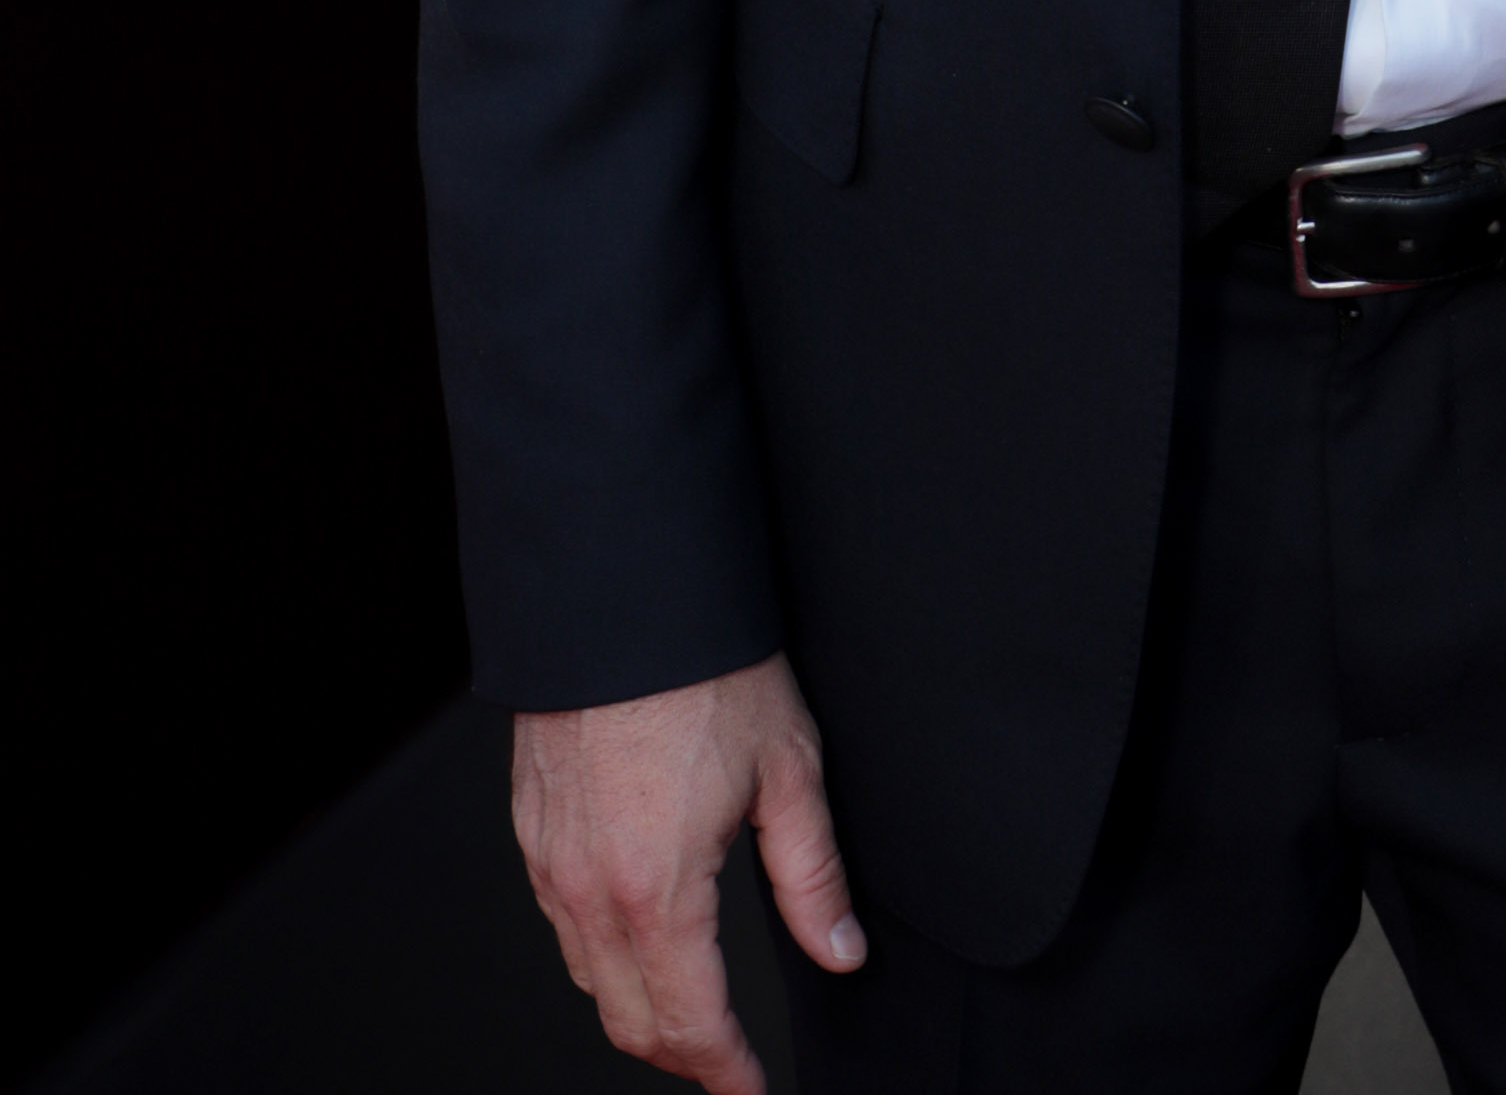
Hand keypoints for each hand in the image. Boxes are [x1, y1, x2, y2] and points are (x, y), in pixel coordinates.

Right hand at [512, 652, 865, 1088]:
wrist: (620, 593)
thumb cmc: (703, 666)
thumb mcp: (788, 769)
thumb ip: (813, 876)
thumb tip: (840, 949)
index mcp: (656, 888)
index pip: (690, 1023)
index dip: (726, 1071)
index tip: (751, 1090)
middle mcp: (588, 890)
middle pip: (629, 1023)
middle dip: (684, 1056)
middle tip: (729, 1064)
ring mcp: (550, 864)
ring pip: (589, 981)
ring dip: (640, 1011)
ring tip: (693, 1011)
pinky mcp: (532, 834)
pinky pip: (562, 927)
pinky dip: (603, 956)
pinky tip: (642, 937)